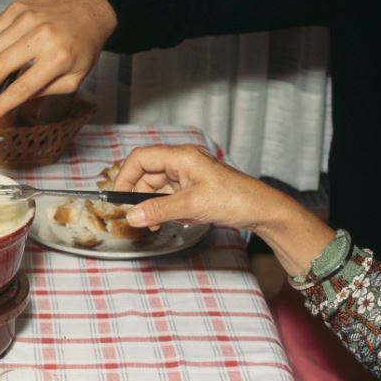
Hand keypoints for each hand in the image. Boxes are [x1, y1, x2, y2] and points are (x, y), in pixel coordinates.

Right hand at [0, 0, 115, 123]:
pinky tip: (12, 44)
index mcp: (59, 58)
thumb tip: (13, 98)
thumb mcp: (74, 79)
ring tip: (10, 61)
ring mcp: (28, 18)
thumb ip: (44, 91)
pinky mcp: (18, 6)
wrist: (90, 7)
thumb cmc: (83, 46)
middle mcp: (42, 36)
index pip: (21, 88)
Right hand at [115, 145, 282, 230]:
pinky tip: (173, 221)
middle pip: (146, 175)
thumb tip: (132, 215)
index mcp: (181, 156)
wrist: (262, 210)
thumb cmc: (235, 199)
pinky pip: (169, 198)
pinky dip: (165, 210)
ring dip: (153, 207)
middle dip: (139, 197)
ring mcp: (187, 176)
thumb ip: (158, 210)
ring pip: (156, 189)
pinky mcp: (192, 189)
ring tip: (156, 224)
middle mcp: (182, 163)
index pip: (141, 158)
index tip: (118, 197)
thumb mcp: (192, 206)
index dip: (125, 176)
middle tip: (137, 217)